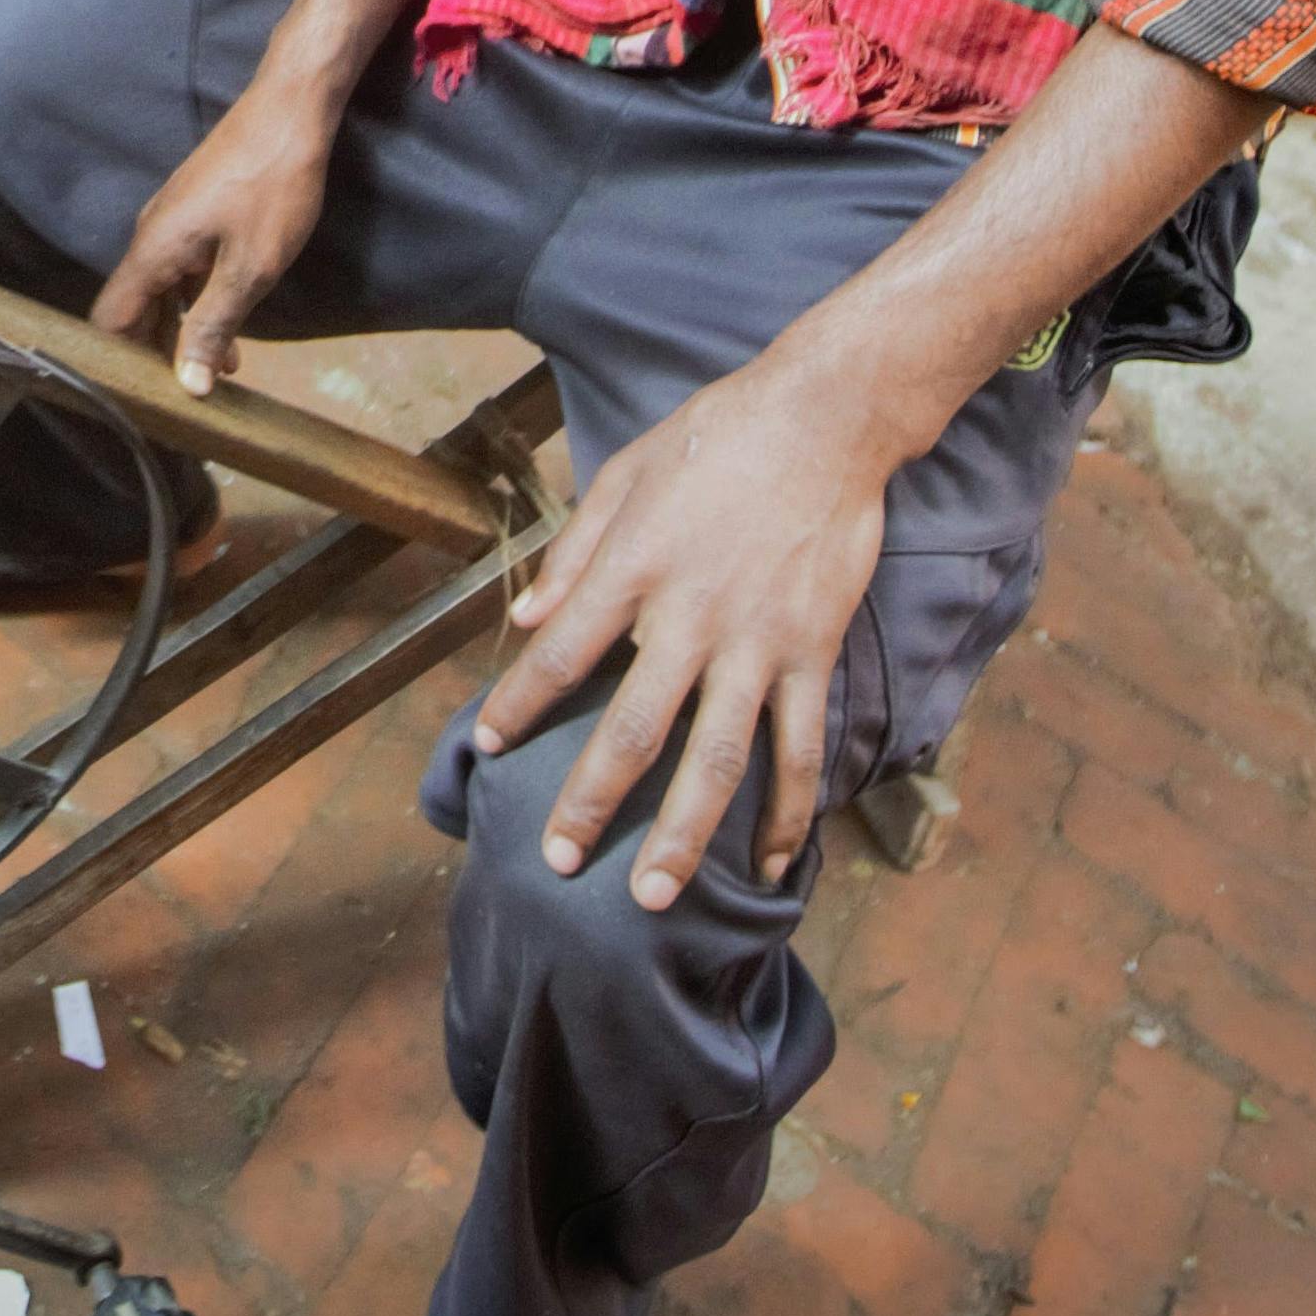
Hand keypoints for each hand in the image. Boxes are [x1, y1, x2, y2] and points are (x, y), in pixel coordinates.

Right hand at [91, 78, 337, 392]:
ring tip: (221, 374)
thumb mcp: (250, 267)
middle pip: (134, 310)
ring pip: (162, 292)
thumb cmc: (272, 187)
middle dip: (156, 355)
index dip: (119, 364)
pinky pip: (182, 271)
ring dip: (185, 332)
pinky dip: (198, 303)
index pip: (110, 320)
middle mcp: (150, 237)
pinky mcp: (194, 213)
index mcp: (151, 251)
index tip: (143, 401)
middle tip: (186, 398)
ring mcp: (172, 223)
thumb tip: (190, 384)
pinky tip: (232, 328)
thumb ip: (214, 326)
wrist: (291, 111)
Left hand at [468, 362, 897, 909]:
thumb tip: (525, 617)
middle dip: (591, 801)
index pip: (560, 653)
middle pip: (634, 728)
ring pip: (718, 759)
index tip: (488, 748)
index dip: (519, 705)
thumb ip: (575, 551)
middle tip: (559, 861)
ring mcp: (758, 643)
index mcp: (634, 568)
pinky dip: (789, 811)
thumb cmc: (717, 438)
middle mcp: (691, 617)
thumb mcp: (627, 474)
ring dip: (685, 834)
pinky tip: (772, 862)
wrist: (827, 419)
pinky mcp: (812, 653)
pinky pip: (801, 747)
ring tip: (655, 896)